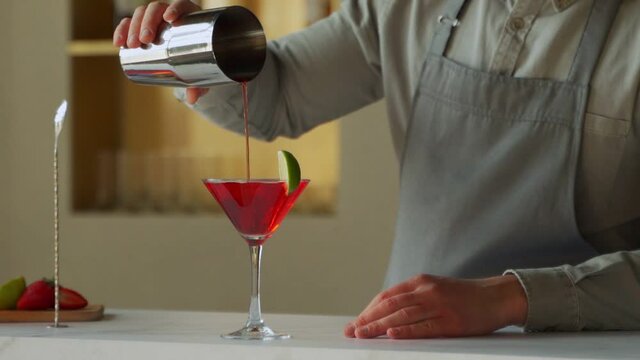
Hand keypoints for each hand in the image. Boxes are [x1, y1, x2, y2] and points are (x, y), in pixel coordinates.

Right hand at [113, 0, 207, 104]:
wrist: (189, 60)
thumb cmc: (198, 63)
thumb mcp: (200, 73)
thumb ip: (199, 85)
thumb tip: (192, 98)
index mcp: (189, 17)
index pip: (181, 5)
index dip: (175, 8)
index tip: (170, 19)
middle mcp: (170, 13)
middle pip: (157, 8)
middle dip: (148, 22)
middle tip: (145, 40)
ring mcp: (154, 19)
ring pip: (141, 13)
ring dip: (134, 26)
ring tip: (132, 45)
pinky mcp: (141, 27)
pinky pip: (128, 24)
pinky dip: (121, 30)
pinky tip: (117, 43)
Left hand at [344, 274, 526, 338]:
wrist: (497, 296)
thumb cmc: (464, 296)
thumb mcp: (436, 289)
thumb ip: (414, 298)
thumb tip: (387, 313)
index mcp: (420, 282)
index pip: (387, 296)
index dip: (369, 310)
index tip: (355, 322)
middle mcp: (426, 291)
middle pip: (390, 305)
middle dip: (367, 319)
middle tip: (351, 331)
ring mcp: (439, 305)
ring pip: (402, 316)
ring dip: (378, 326)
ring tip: (362, 335)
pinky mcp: (451, 321)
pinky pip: (423, 327)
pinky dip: (405, 331)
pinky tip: (391, 335)